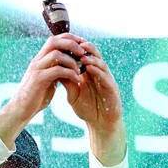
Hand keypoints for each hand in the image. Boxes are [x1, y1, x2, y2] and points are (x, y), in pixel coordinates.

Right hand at [0, 34, 84, 146]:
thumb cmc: (35, 97)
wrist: (21, 110)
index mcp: (40, 59)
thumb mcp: (47, 80)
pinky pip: (57, 71)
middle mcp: (37, 61)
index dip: (70, 38)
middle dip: (71, 44)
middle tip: (83, 53)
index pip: (54, 39)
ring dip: (72, 61)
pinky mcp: (38, 80)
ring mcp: (37, 69)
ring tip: (80, 70)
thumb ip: (56, 71)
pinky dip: (70, 73)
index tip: (82, 45)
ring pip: (56, 54)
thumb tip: (68, 65)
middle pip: (54, 41)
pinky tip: (77, 80)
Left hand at [61, 39, 126, 165]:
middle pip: (94, 56)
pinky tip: (89, 68)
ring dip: (92, 58)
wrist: (100, 124)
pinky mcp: (112, 88)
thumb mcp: (73, 95)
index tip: (66, 44)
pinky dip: (98, 71)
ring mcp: (107, 80)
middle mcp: (99, 74)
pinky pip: (105, 77)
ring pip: (101, 64)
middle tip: (76, 43)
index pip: (84, 57)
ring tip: (82, 54)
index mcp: (90, 74)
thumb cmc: (88, 109)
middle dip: (86, 48)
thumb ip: (67, 83)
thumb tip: (55, 70)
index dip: (77, 49)